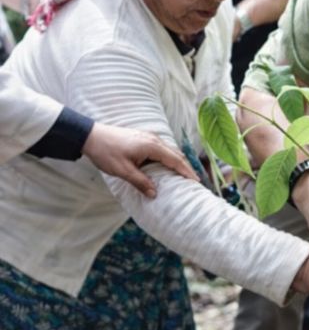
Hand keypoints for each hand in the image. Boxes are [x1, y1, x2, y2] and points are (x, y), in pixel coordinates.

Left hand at [82, 123, 198, 196]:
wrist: (91, 136)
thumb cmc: (106, 152)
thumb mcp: (123, 171)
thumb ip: (140, 182)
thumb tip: (154, 194)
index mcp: (152, 146)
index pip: (175, 160)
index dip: (187, 171)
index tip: (196, 181)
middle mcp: (154, 139)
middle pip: (176, 154)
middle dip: (186, 167)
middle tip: (194, 180)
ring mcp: (149, 137)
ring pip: (170, 150)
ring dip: (178, 162)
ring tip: (183, 174)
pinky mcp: (144, 138)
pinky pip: (162, 148)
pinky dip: (169, 157)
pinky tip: (167, 165)